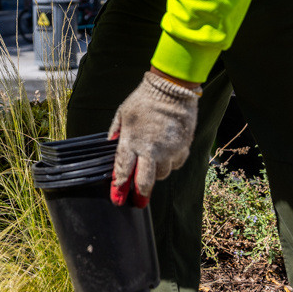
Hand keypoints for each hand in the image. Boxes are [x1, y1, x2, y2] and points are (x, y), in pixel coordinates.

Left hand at [108, 71, 200, 207]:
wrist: (171, 89)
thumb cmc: (144, 100)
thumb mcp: (123, 114)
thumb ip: (116, 133)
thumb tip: (110, 145)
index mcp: (132, 141)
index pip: (123, 170)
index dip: (119, 187)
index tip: (117, 198)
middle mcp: (150, 149)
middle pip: (145, 182)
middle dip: (140, 194)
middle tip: (138, 202)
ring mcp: (168, 150)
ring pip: (162, 174)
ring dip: (155, 173)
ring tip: (152, 164)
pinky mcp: (182, 147)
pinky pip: (176, 164)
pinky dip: (170, 163)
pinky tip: (166, 154)